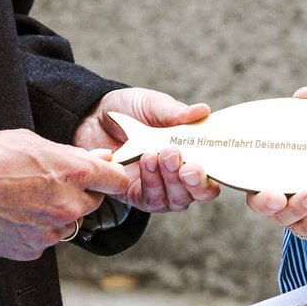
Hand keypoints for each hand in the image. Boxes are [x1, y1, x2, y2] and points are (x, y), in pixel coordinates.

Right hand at [0, 129, 140, 260]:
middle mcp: (66, 205)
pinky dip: (33, 230)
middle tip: (46, 181)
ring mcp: (48, 233)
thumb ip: (68, 153)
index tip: (107, 175)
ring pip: (66, 223)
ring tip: (19, 197)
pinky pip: (43, 240)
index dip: (111, 176)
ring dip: (54, 213)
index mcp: (70, 171)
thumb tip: (98, 158)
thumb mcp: (27, 140)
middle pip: (91, 203)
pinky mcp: (29, 252)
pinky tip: (8, 214)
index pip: (116, 179)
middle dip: (77, 193)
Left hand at [73, 86, 216, 213]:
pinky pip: (151, 199)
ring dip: (169, 180)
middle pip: (198, 193)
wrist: (93, 116)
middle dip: (193, 181)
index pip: (213, 175)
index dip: (213, 175)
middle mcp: (180, 176)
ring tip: (156, 154)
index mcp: (192, 154)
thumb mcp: (153, 105)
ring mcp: (160, 189)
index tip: (201, 162)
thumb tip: (203, 111)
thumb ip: (175, 112)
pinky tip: (145, 161)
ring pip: (176, 200)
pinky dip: (151, 182)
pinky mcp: (137, 196)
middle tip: (180, 160)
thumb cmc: (130, 111)